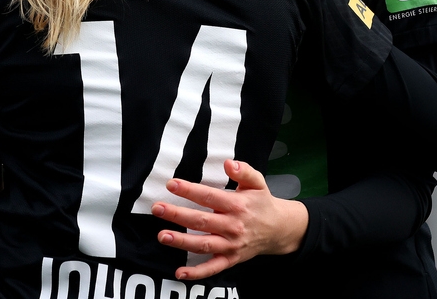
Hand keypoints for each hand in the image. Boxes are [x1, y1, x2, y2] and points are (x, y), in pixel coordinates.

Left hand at [151, 159, 307, 280]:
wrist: (279, 229)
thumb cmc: (262, 203)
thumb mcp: (258, 182)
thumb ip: (244, 171)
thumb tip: (229, 164)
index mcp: (237, 205)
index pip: (210, 197)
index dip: (190, 190)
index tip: (171, 184)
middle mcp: (233, 226)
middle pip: (202, 221)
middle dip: (178, 215)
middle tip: (157, 209)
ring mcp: (231, 245)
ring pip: (204, 244)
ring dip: (182, 242)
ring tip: (162, 235)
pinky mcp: (230, 259)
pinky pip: (213, 268)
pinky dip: (197, 273)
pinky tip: (179, 273)